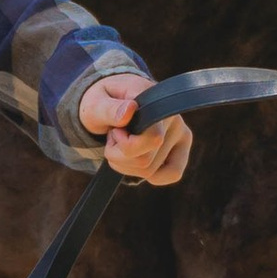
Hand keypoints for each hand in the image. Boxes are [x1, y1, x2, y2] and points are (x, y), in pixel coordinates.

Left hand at [77, 70, 192, 186]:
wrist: (109, 104)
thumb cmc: (103, 102)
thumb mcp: (96, 103)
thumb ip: (109, 108)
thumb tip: (129, 110)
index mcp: (156, 101)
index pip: (153, 138)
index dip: (126, 144)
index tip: (114, 131)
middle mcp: (174, 119)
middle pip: (145, 161)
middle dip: (119, 155)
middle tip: (113, 137)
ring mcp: (181, 136)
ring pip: (149, 171)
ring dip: (124, 163)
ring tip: (120, 143)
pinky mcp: (180, 152)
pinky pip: (166, 176)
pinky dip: (141, 173)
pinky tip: (131, 158)